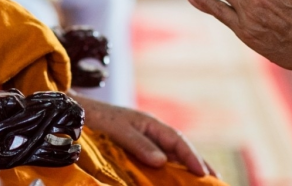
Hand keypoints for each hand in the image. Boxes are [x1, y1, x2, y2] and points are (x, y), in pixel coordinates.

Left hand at [73, 94, 212, 176]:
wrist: (77, 113)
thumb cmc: (97, 117)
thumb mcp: (118, 129)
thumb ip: (139, 144)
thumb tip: (162, 161)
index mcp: (151, 123)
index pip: (177, 141)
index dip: (191, 156)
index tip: (203, 172)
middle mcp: (151, 131)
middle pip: (180, 148)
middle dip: (197, 162)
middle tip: (214, 178)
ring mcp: (145, 139)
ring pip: (171, 154)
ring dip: (185, 166)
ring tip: (201, 179)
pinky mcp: (135, 148)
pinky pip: (157, 159)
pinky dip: (169, 169)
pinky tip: (174, 178)